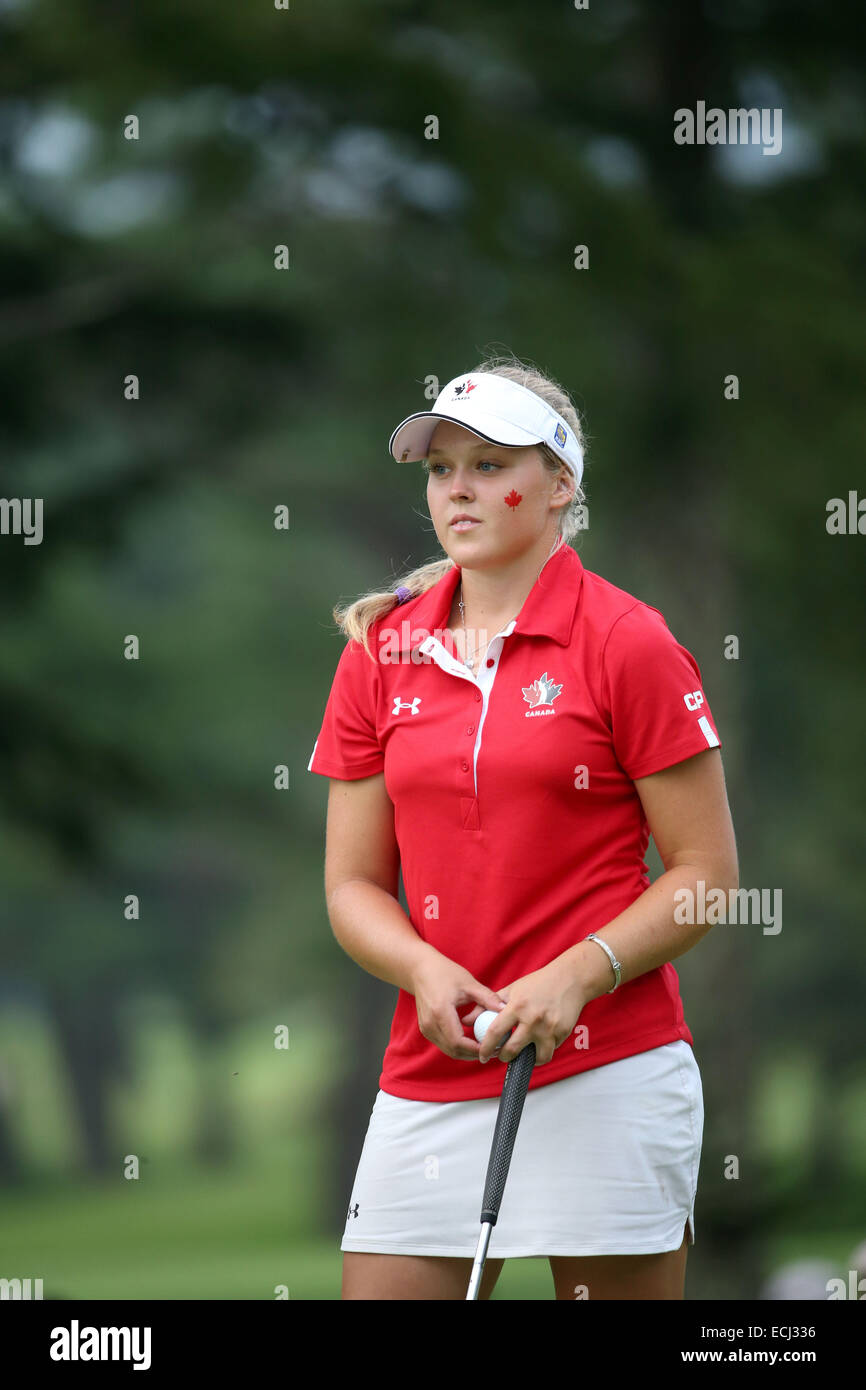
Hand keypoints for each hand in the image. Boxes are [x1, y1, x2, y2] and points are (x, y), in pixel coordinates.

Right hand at [410, 951, 506, 1061]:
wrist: (420, 970)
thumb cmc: (444, 973)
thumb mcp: (469, 983)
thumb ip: (487, 997)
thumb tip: (505, 1009)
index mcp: (440, 1012)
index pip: (458, 1042)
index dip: (476, 1049)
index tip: (493, 1048)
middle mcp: (430, 1023)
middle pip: (453, 1050)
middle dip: (474, 1054)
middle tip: (492, 1051)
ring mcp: (426, 1028)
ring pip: (448, 1050)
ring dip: (466, 1053)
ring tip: (484, 1046)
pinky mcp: (425, 1029)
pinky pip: (443, 1044)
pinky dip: (458, 1047)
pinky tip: (471, 1041)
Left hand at [460, 961, 588, 1064]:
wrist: (570, 979)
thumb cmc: (538, 984)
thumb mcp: (511, 989)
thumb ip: (488, 1004)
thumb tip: (468, 1020)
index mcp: (517, 1006)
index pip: (495, 1032)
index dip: (485, 1048)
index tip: (481, 1056)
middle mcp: (532, 1019)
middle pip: (512, 1050)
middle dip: (503, 1057)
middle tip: (501, 1055)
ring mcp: (549, 1028)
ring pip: (535, 1058)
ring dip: (526, 1059)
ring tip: (522, 1053)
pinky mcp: (562, 1033)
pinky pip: (550, 1050)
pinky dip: (543, 1050)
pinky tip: (539, 1042)